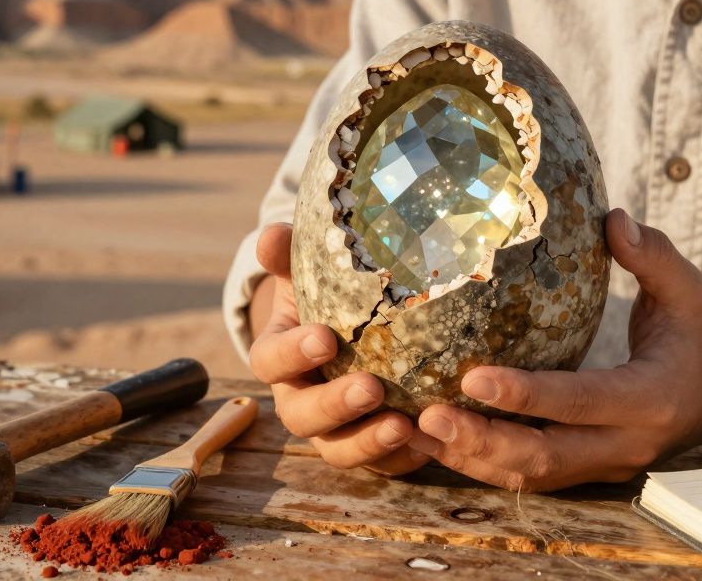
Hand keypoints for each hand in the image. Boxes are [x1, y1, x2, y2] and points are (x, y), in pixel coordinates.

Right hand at [248, 223, 429, 473]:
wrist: (354, 333)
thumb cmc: (327, 299)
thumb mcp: (309, 273)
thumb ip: (289, 254)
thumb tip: (270, 235)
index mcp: (280, 357)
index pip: (270, 361)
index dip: (292, 353)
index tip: (325, 337)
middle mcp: (299, 399)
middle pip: (302, 417)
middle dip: (335, 406)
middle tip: (372, 388)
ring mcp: (334, 430)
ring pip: (339, 451)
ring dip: (369, 443)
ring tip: (404, 426)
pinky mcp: (370, 448)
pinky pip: (382, 466)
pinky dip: (404, 459)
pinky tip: (431, 442)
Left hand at [407, 209, 701, 491]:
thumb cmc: (694, 335)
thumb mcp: (686, 290)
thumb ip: (652, 255)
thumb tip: (613, 218)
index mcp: (649, 398)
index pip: (579, 401)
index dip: (526, 395)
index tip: (472, 377)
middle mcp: (623, 444)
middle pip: (544, 457)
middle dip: (481, 440)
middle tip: (425, 414)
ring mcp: (602, 467)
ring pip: (528, 478)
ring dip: (467, 459)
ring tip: (411, 431)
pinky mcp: (583, 474)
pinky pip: (525, 479)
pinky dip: (476, 466)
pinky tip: (432, 443)